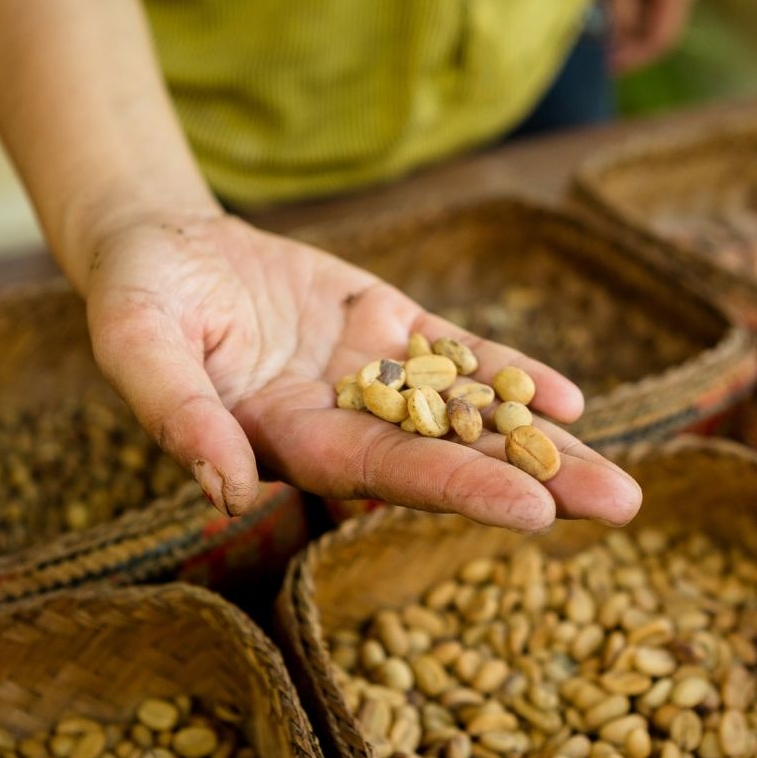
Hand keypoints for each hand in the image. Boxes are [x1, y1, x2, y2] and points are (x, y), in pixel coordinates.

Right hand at [84, 214, 642, 532]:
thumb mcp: (138, 343)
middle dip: (529, 480)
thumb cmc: (138, 295)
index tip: (533, 511)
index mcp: (286, 438)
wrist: (163, 246)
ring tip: (614, 476)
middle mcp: (341, 419)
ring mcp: (370, 374)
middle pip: (445, 456)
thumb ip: (178, 413)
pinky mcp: (384, 324)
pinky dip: (505, 373)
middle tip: (619, 508)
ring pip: (463, 411)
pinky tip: (566, 399)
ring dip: (538, 441)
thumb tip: (227, 492)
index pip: (381, 472)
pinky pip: (452, 352)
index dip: (455, 486)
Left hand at [603, 0, 702, 73]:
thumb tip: (616, 43)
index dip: (635, 58)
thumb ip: (621, 12)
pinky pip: (645, 2)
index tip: (608, 68)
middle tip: (601, 57)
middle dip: (630, 47)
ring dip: (626, 30)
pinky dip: (626, 12)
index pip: (661, 40)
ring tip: (600, 33)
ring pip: (650, 19)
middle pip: (658, 33)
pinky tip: (607, 12)